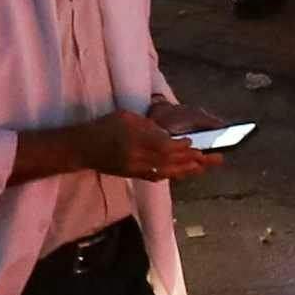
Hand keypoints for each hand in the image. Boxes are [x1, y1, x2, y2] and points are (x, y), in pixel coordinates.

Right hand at [84, 106, 211, 181]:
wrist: (83, 148)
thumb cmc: (104, 127)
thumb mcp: (125, 118)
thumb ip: (147, 126)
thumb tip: (166, 134)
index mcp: (134, 141)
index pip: (162, 147)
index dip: (180, 148)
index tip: (193, 144)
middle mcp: (137, 158)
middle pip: (168, 162)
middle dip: (191, 161)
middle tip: (211, 159)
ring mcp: (135, 169)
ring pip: (165, 172)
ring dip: (186, 170)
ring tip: (203, 167)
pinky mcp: (133, 174)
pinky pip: (157, 177)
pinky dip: (172, 174)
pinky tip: (183, 173)